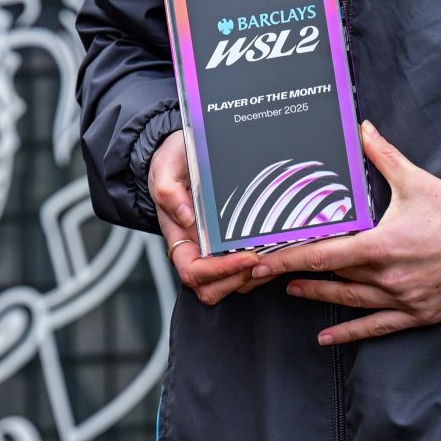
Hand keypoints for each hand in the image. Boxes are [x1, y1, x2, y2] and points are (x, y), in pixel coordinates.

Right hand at [148, 130, 273, 306]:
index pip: (193, 271)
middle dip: (238, 279)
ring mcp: (213, 249)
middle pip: (211, 289)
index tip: (246, 257)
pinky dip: (260, 268)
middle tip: (261, 261)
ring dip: (252, 278)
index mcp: (179, 237)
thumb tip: (185, 216)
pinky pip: (244, 270)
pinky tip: (274, 251)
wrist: (182, 152)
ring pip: (230, 284)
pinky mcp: (230, 245)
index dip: (219, 271)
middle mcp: (195, 249)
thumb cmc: (173, 162)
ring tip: (272, 258)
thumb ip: (168, 190)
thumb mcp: (165, 167)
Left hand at [247, 121, 440, 343]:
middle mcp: (386, 276)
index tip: (263, 261)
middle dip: (298, 275)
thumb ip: (383, 156)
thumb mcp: (416, 182)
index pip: (324, 254)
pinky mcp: (416, 314)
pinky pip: (376, 327)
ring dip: (317, 297)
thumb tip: (361, 127)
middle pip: (331, 277)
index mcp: (380, 245)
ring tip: (291, 291)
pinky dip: (349, 333)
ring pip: (348, 301)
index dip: (290, 258)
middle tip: (267, 274)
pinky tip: (326, 338)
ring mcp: (400, 299)